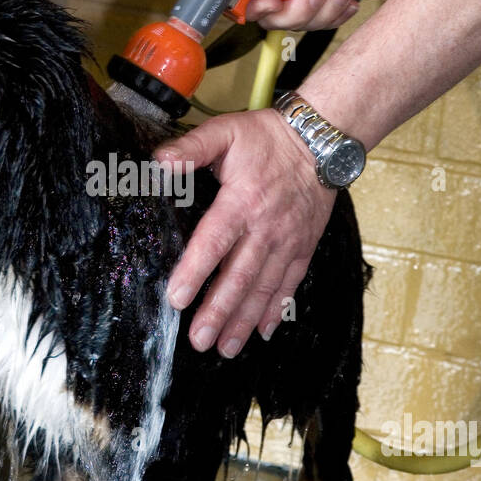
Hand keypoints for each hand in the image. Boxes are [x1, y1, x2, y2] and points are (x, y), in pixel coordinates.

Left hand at [155, 109, 335, 355]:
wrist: (321, 141)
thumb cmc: (267, 138)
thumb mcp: (225, 132)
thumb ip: (191, 148)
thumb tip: (159, 162)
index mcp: (241, 202)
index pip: (214, 242)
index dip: (195, 272)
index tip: (177, 298)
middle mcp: (265, 228)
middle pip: (239, 277)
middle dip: (218, 312)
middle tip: (199, 341)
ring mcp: (287, 242)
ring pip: (264, 288)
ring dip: (244, 320)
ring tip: (226, 348)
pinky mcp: (303, 248)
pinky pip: (290, 284)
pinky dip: (277, 310)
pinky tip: (262, 332)